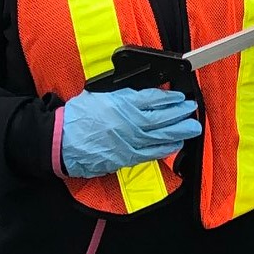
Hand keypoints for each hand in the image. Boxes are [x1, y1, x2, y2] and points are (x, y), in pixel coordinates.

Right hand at [60, 87, 200, 178]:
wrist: (60, 141)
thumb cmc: (78, 116)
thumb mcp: (101, 95)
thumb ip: (124, 95)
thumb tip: (144, 94)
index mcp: (123, 104)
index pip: (154, 99)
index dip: (170, 98)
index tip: (181, 96)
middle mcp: (129, 123)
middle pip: (162, 118)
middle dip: (180, 114)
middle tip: (193, 111)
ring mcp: (128, 142)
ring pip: (159, 136)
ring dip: (178, 132)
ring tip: (192, 128)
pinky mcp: (124, 158)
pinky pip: (149, 154)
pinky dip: (164, 149)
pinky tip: (175, 145)